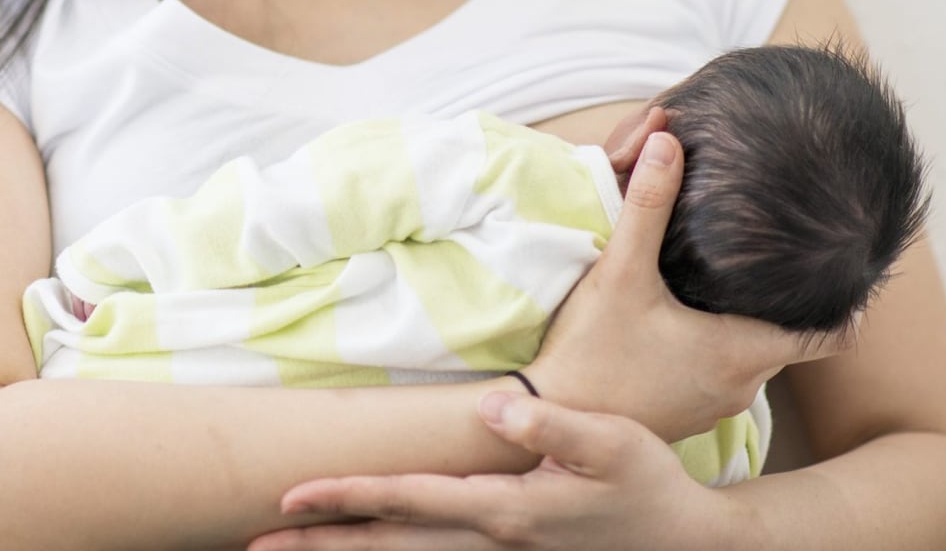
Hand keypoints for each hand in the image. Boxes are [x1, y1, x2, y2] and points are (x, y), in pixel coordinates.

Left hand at [248, 393, 741, 549]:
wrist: (690, 543)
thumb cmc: (650, 485)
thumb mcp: (610, 442)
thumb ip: (547, 425)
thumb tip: (488, 408)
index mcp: (505, 511)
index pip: (405, 501)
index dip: (345, 497)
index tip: (288, 496)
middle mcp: (491, 541)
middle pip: (388, 545)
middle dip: (320, 543)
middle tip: (254, 540)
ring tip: (287, 548)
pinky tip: (365, 546)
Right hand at [528, 108, 849, 441]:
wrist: (551, 417)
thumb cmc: (590, 351)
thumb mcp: (621, 271)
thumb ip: (647, 204)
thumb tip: (666, 138)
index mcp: (742, 351)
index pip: (832, 338)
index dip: (849, 307)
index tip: (850, 276)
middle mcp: (740, 386)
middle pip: (789, 341)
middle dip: (785, 306)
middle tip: (779, 263)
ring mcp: (713, 407)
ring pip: (752, 359)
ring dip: (745, 327)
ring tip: (728, 288)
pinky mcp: (685, 416)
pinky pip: (720, 378)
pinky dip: (715, 351)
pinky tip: (686, 325)